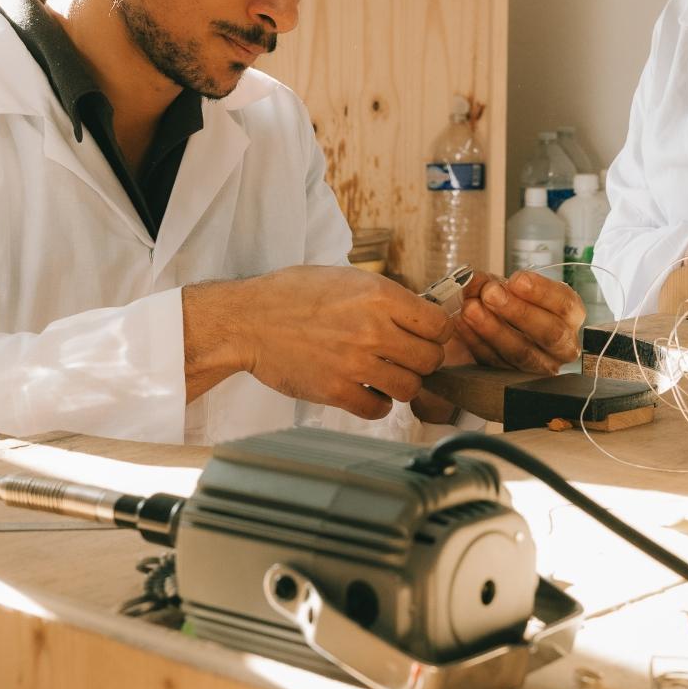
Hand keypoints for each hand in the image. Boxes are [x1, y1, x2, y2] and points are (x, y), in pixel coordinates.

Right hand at [183, 266, 451, 419]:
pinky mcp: (336, 390)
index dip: (436, 334)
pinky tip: (366, 392)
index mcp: (379, 295)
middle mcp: (373, 328)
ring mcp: (355, 362)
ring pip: (410, 388)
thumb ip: (384, 298)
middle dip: (422, 362)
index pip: (440, 325)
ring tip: (385, 376)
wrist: (247, 321)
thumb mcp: (345, 278)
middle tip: (405, 360)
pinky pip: (378, 409)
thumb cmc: (292, 295)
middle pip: (431, 359)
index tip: (425, 338)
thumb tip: (418, 316)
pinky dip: (377, 404)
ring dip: (401, 385)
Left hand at [454, 269, 582, 373]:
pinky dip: (477, 342)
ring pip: (522, 353)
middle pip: (549, 333)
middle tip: (490, 293)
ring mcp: (542, 366)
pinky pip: (497, 363)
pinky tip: (462, 324)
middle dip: (518, 311)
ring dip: (494, 329)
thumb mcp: (507, 287)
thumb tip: (472, 280)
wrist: (500, 326)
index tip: (517, 280)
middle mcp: (563, 345)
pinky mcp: (516, 379)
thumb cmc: (512, 302)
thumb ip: (492, 282)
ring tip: (470, 309)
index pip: (565, 305)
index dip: (542, 292)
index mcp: (570, 315)